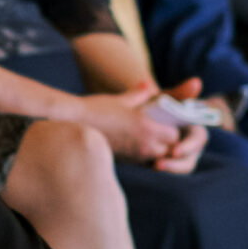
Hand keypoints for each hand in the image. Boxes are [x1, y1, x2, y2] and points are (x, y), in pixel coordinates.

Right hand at [75, 78, 196, 168]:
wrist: (72, 124)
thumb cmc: (96, 109)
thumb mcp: (120, 100)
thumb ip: (138, 94)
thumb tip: (148, 86)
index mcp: (146, 127)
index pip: (175, 134)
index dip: (174, 128)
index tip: (168, 121)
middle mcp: (144, 145)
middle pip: (170, 149)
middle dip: (169, 141)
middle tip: (161, 130)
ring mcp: (134, 156)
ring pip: (158, 158)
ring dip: (158, 149)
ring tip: (148, 137)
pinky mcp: (125, 162)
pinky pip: (144, 162)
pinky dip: (145, 155)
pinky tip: (136, 144)